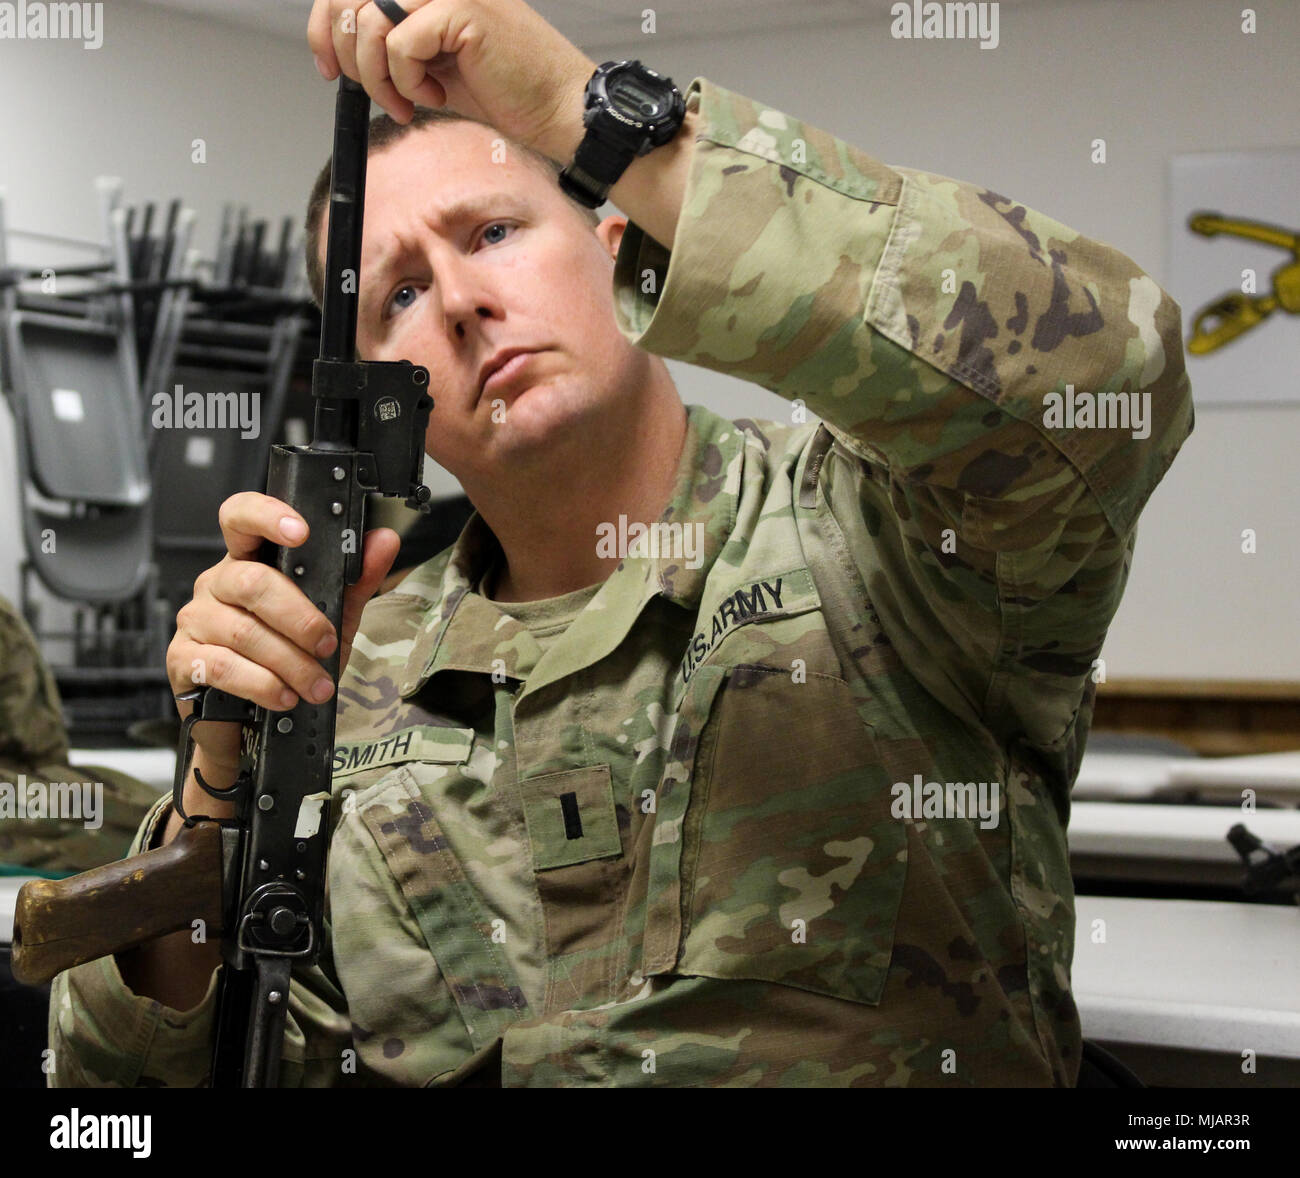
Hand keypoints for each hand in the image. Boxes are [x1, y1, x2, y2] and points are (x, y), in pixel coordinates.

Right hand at [166, 492, 399, 765]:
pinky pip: (223, 667)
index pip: (241, 518)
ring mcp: (195, 619)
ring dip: (290, 663)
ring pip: (243, 631)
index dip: (267, 516)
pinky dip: (263, 684)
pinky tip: (284, 696)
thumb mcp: (332, 618)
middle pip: (253, 583)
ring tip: (316, 685)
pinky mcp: (182, 659)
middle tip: (327, 645)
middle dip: (301, 619)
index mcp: (250, 560)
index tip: (301, 533)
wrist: (252, 718)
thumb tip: (383, 540)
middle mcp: (217, 583)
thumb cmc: (289, 658)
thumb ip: (356, 580)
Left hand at [307, 0, 595, 158]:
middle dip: (348, 56)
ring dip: (378, 77)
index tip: (329, 67)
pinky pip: (400, 44)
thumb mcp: (431, 62)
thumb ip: (390, 43)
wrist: (556, 109)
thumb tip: (339, 46)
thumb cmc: (503, 91)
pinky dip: (408, 82)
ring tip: (409, 102)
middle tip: (380, 94)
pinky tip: (437, 98)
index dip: (325, 24)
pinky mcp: (461, 8)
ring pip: (369, 20)